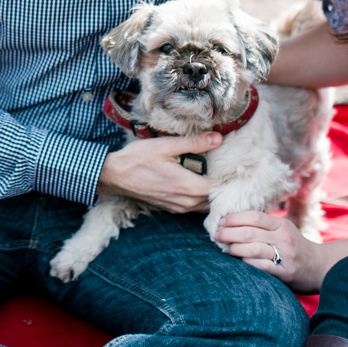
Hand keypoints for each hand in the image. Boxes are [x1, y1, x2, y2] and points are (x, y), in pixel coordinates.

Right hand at [97, 132, 219, 212]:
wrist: (115, 175)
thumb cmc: (138, 159)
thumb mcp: (166, 146)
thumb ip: (194, 143)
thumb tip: (218, 138)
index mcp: (188, 186)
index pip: (220, 188)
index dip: (229, 177)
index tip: (232, 164)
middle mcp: (186, 202)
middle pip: (215, 198)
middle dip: (222, 185)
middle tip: (227, 168)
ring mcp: (178, 207)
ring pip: (205, 204)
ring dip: (211, 192)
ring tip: (214, 174)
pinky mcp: (172, 208)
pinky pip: (194, 206)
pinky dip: (200, 197)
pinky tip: (199, 182)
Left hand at [215, 211, 327, 293]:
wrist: (320, 267)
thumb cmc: (294, 247)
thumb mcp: (283, 230)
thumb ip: (263, 225)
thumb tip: (231, 221)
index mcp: (281, 225)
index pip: (254, 217)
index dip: (234, 218)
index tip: (220, 222)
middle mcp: (284, 238)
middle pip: (250, 232)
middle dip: (229, 233)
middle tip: (217, 236)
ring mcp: (286, 256)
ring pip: (254, 249)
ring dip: (235, 248)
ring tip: (226, 249)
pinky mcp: (286, 273)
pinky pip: (263, 267)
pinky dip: (249, 263)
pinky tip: (240, 262)